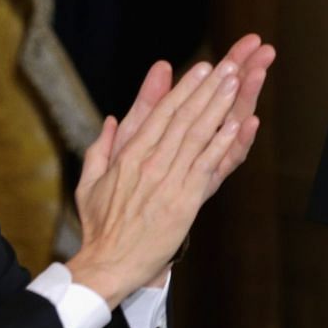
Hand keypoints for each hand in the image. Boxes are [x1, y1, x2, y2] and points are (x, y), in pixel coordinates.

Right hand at [67, 37, 274, 306]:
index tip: (202, 68)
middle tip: (229, 64)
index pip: (162, 113)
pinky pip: (207, 165)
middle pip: (184, 116)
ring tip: (237, 81)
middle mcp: (151, 162)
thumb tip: (112, 121)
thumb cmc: (100, 227)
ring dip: (219, 105)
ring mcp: (169, 180)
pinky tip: (238, 124)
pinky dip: (223, 143)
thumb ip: (101, 148)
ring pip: (198, 134)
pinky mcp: (185, 201)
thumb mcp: (90, 182)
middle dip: (208, 87)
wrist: (109, 264)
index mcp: (129, 156)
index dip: (185, 88)